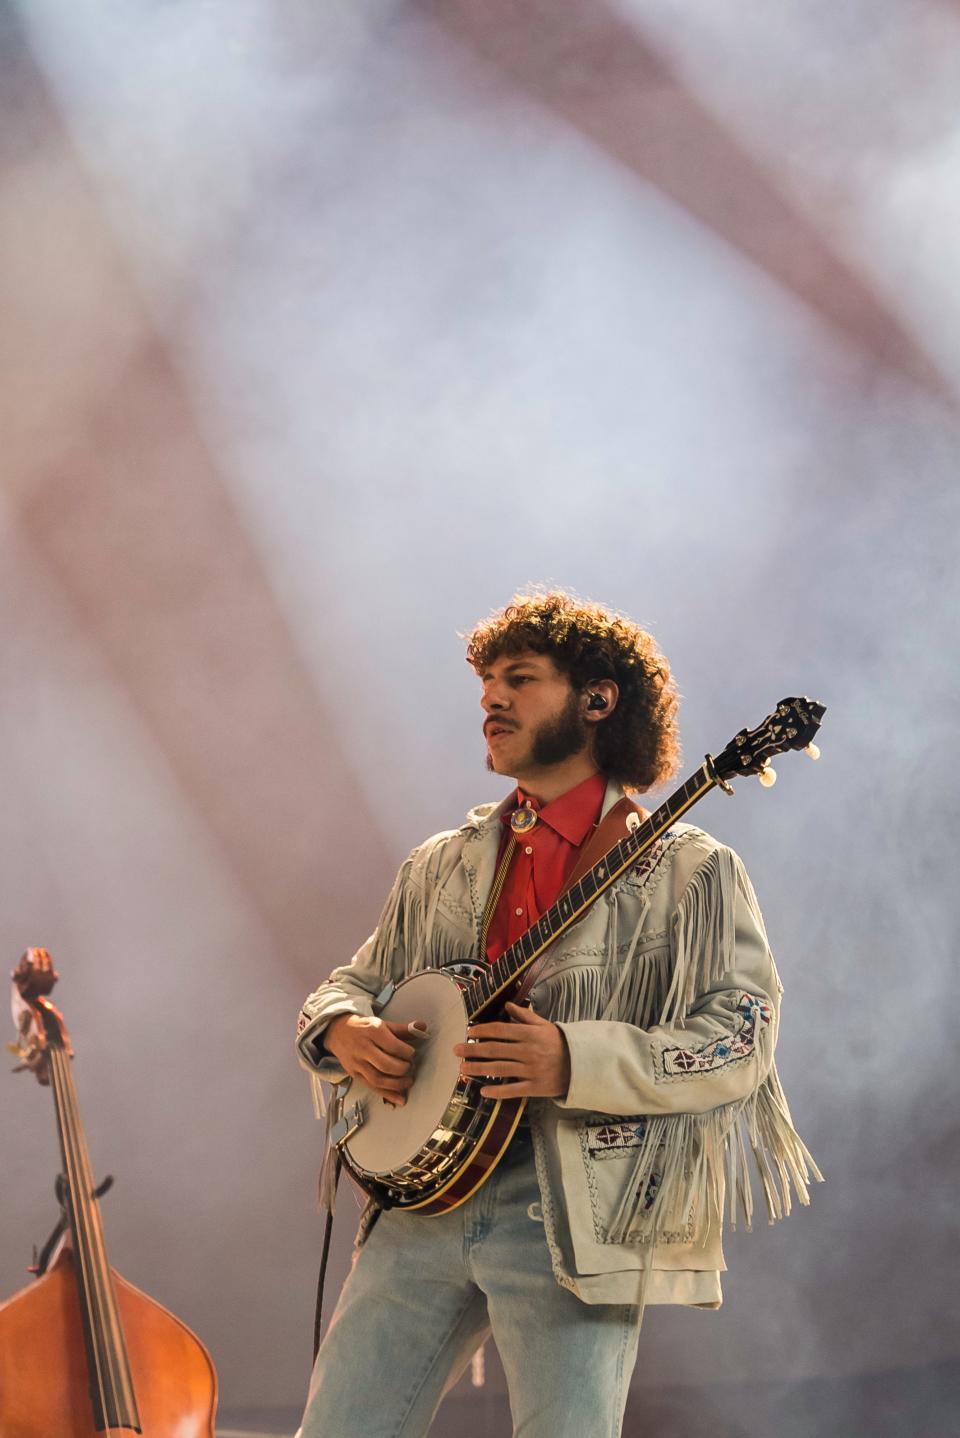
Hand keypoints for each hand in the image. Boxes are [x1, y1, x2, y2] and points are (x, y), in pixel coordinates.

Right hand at [324, 1013, 426, 1106]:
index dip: (407, 1053)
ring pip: (378, 1079)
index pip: (393, 1046)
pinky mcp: (355, 1075)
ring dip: (396, 1085)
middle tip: (410, 1067)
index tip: (412, 1054)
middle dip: (402, 1069)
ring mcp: (357, 1063)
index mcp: (372, 1031)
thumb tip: (422, 1028)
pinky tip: (399, 1099)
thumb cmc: (364, 1028)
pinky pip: (372, 1088)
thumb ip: (403, 1029)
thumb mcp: (382, 1024)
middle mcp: (363, 1048)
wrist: (338, 1032)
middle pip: (385, 1065)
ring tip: (408, 1082)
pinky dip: (387, 1095)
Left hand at [453, 1002, 570, 1098]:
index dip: (482, 1031)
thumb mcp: (544, 1025)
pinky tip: (483, 1092)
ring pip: (499, 1069)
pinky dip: (497, 1091)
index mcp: (529, 1034)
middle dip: (472, 1049)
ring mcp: (531, 1070)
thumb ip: (524, 1016)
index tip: (468, 1032)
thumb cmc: (559, 1043)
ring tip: (462, 1068)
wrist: (581, 1064)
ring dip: (478, 1069)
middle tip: (455, 1050)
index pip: (500, 1031)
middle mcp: (528, 1051)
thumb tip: (507, 1005)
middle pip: (494, 1050)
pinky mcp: (534, 1087)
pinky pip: (513, 1090)